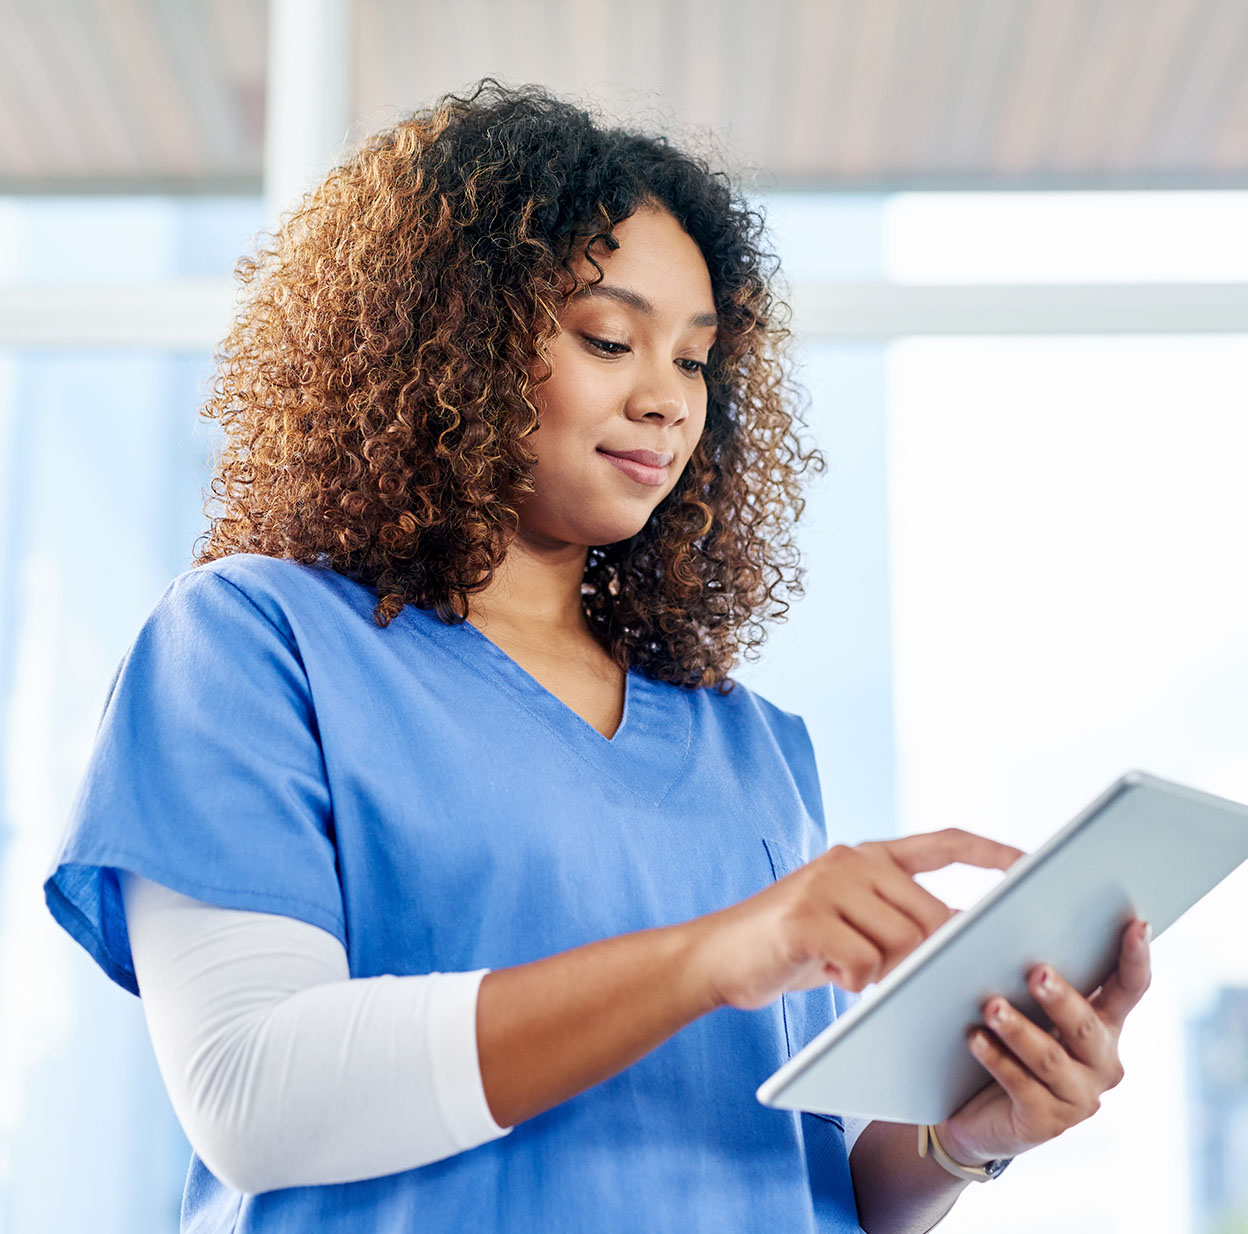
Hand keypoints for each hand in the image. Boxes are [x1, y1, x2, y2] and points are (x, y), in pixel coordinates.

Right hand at [693, 830, 1023, 1010]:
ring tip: (843, 970)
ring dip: (882, 974)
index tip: (1032, 863)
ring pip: (902, 942)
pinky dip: (852, 983)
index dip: (991, 852)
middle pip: (929, 915)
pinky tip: (824, 974)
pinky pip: (864, 964)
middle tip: (891, 978)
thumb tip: (958, 931)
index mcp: (866, 856)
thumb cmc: (791, 946)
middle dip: (923, 958)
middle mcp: (851, 860)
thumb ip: (896, 917)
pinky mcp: (806, 917)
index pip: (943, 844)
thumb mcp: (850, 922)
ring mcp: (827, 883)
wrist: (717, 955)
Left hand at [937, 917, 1152, 1165]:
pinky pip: (1020, 1086)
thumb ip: (1031, 973)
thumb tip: (1011, 922)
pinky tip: (975, 1039)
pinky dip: (996, 1060)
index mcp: (1103, 1024)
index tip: (1137, 924)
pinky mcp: (1046, 1121)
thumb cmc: (1005, 1041)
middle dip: (1062, 998)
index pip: (1129, 988)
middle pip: (1087, 1026)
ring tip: (991, 1007)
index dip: (1136, 958)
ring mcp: (1077, 1096)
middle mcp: (1101, 1062)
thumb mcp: (1025, 1004)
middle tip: (1037, 972)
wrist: (976, 1110)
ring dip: (1019, 1030)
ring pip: (1050, 1059)